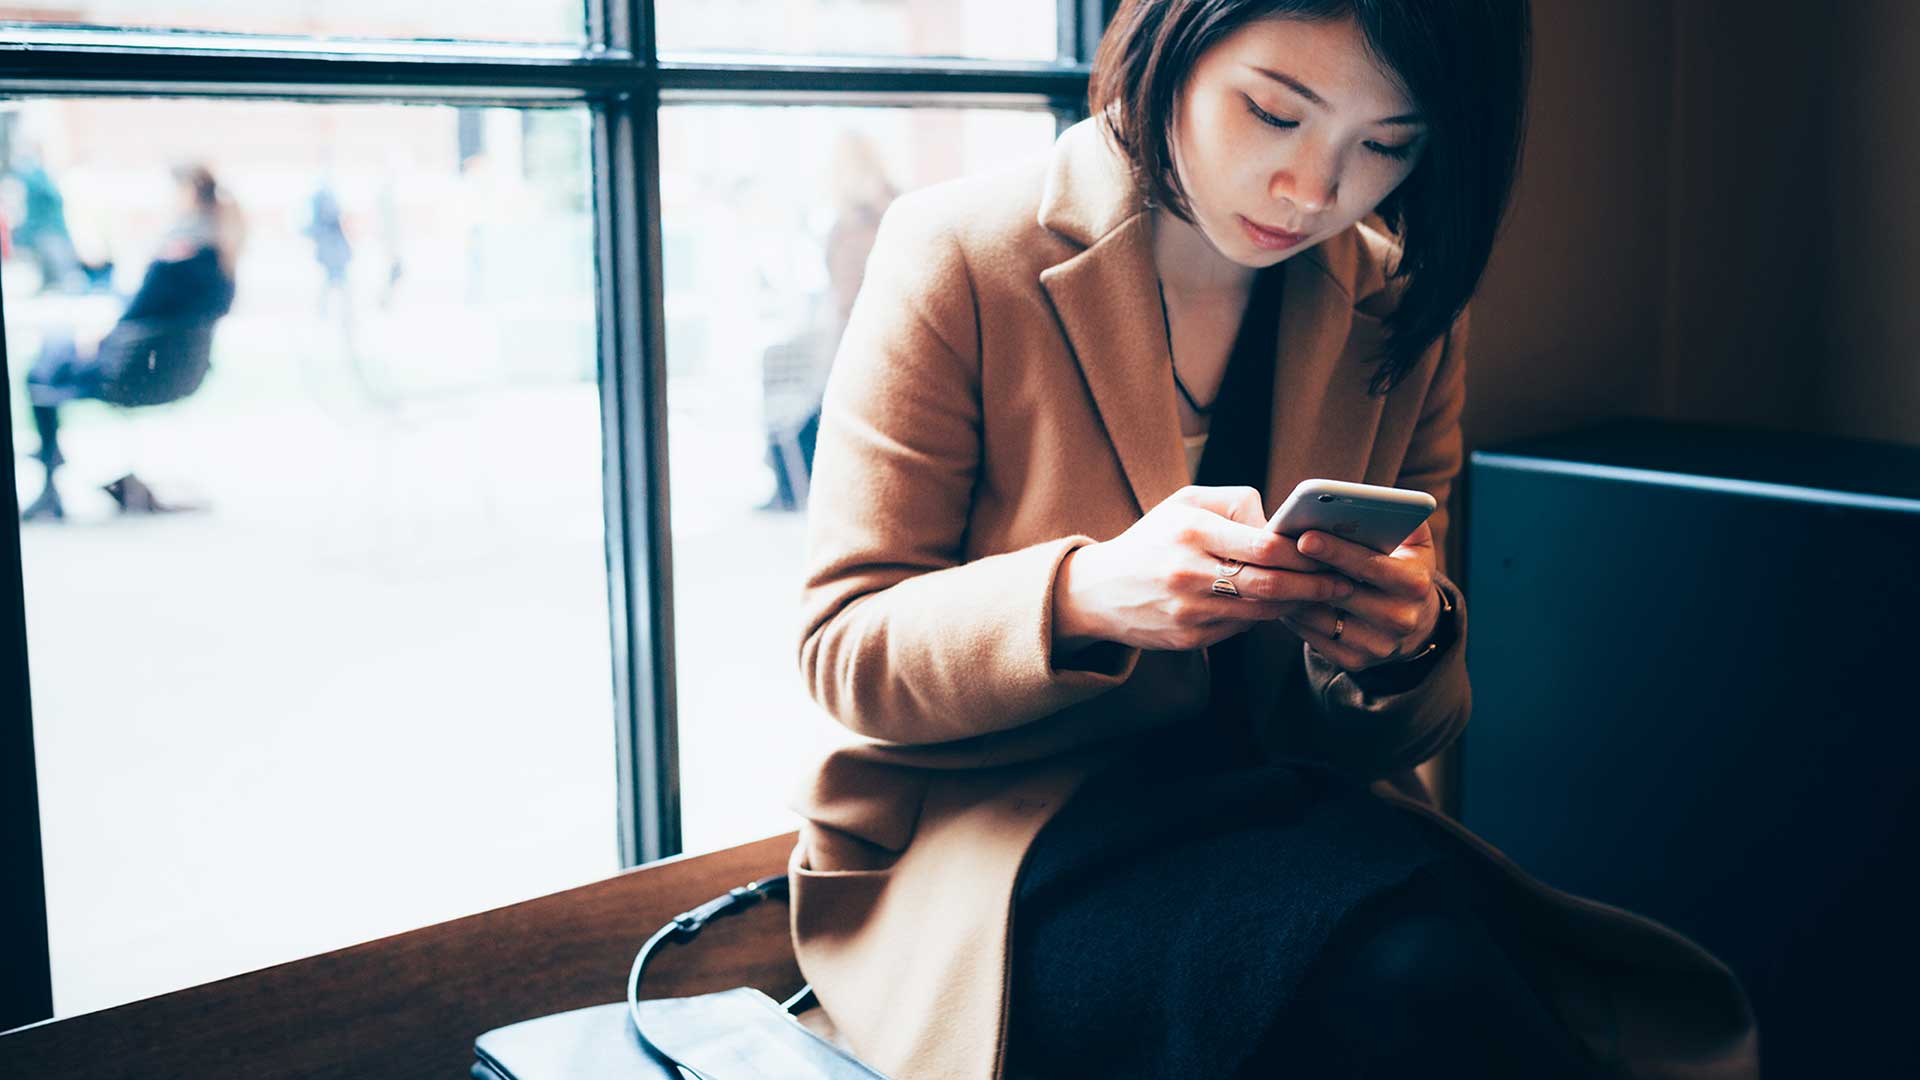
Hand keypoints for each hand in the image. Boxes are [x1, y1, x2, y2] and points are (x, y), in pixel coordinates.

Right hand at [1053, 485, 1356, 653]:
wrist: (1098, 592)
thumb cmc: (1151, 540)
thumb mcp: (1183, 503)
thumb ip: (1236, 503)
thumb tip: (1281, 521)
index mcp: (1190, 532)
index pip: (1263, 545)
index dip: (1303, 551)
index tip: (1328, 550)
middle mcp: (1189, 573)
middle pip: (1270, 583)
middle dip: (1314, 584)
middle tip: (1341, 581)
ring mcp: (1189, 611)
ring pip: (1262, 610)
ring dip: (1298, 604)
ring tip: (1321, 595)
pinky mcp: (1190, 639)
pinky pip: (1243, 627)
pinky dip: (1266, 616)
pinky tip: (1282, 606)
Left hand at [1279, 521, 1442, 672]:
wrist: (1414, 624)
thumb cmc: (1404, 570)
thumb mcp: (1416, 545)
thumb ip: (1404, 519)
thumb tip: (1381, 499)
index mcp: (1414, 584)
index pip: (1370, 565)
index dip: (1337, 551)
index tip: (1305, 536)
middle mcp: (1400, 618)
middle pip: (1343, 593)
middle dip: (1308, 573)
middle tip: (1275, 554)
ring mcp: (1377, 645)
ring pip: (1323, 619)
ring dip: (1294, 595)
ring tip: (1271, 572)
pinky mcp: (1355, 662)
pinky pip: (1314, 639)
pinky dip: (1295, 618)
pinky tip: (1281, 597)